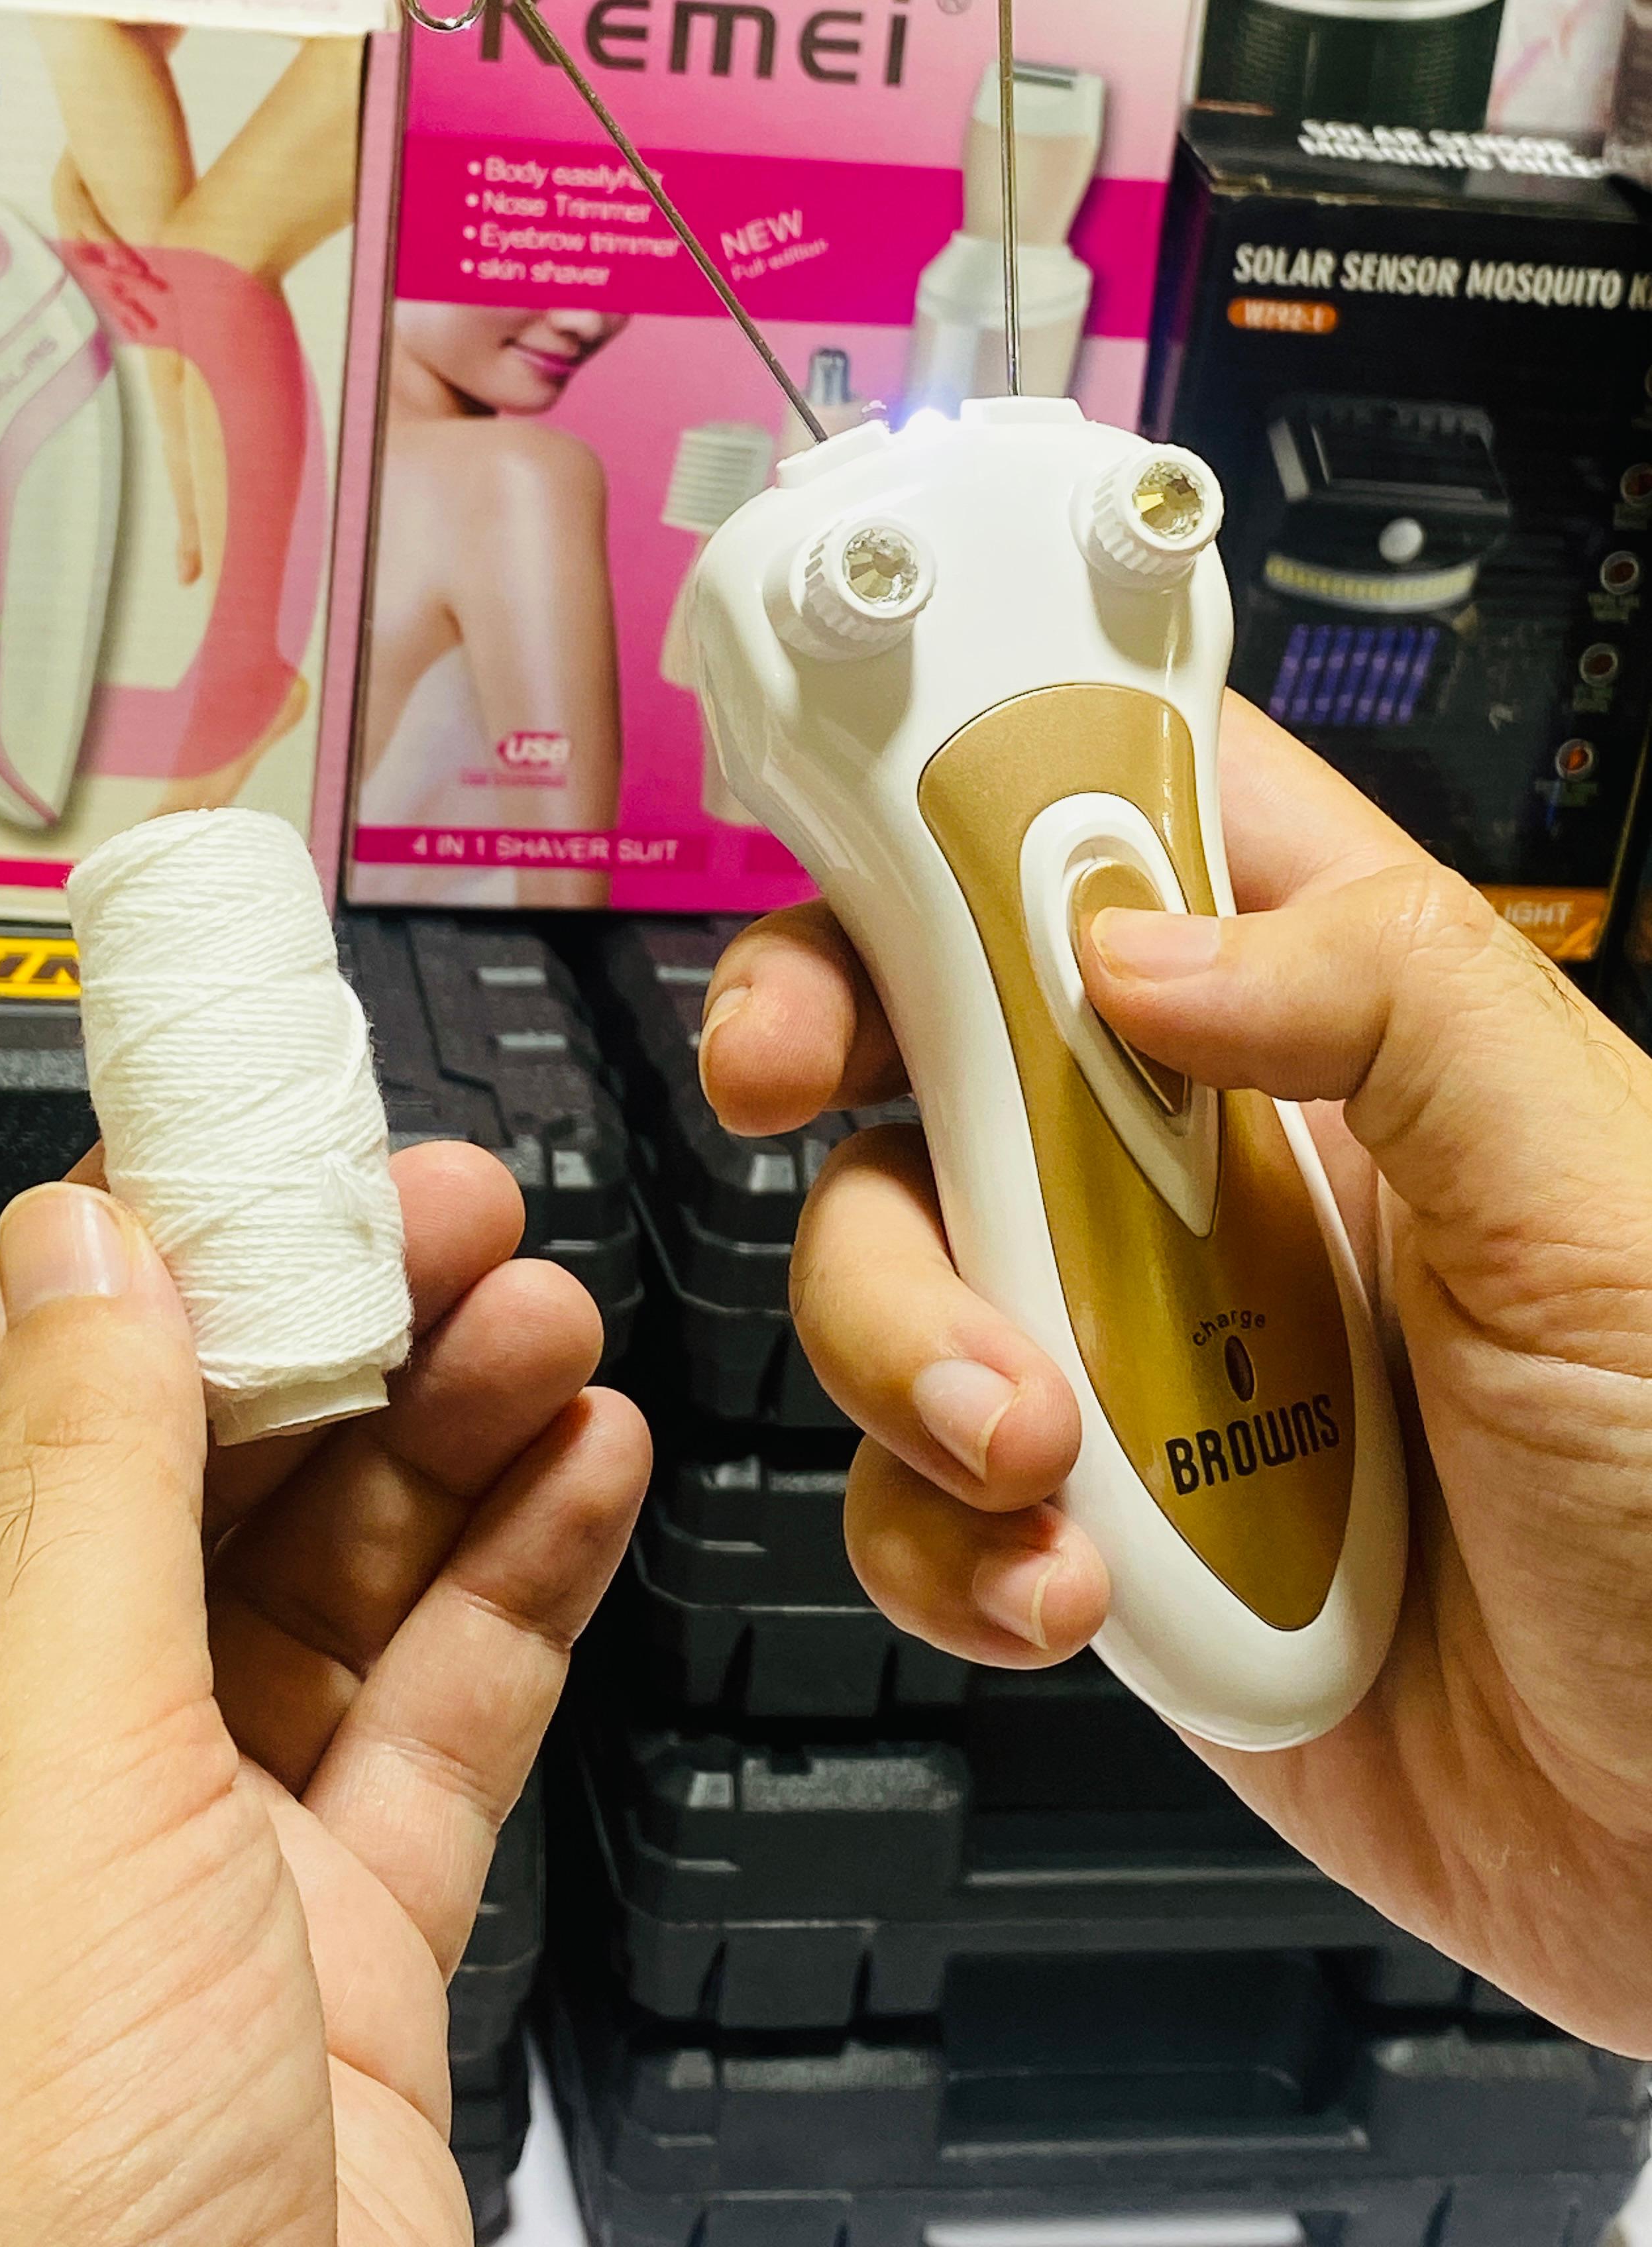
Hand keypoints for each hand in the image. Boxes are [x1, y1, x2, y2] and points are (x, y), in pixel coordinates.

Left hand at [0, 1149, 648, 2244]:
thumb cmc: (4, 2200)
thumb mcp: (40, 1755)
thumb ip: (87, 1476)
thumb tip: (85, 1241)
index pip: (22, 1388)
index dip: (165, 1245)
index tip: (286, 1138)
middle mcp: (24, 1748)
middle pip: (205, 1464)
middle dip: (345, 1334)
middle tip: (472, 1222)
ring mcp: (192, 1838)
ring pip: (340, 1570)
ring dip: (453, 1437)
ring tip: (555, 1324)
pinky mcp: (337, 1922)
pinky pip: (437, 1701)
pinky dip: (515, 1580)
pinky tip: (580, 1471)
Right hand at [699, 695, 1651, 2057]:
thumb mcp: (1602, 1200)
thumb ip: (1392, 1004)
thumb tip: (1144, 941)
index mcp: (1349, 1034)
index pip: (1135, 825)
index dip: (980, 780)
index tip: (853, 795)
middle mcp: (1217, 1171)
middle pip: (939, 1023)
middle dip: (829, 1035)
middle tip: (790, 1074)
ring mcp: (1140, 1346)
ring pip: (892, 1257)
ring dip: (898, 1336)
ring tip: (1028, 1442)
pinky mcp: (1099, 1517)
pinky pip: (922, 1490)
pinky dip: (946, 1537)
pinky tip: (1066, 1581)